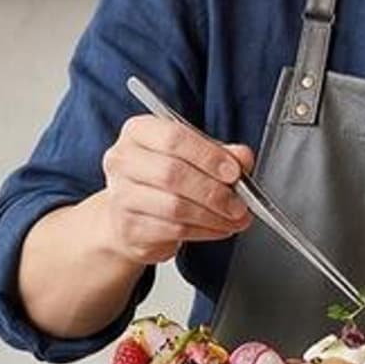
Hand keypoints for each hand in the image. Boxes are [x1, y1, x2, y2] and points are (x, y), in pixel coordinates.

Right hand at [96, 114, 253, 267]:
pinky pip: (174, 231)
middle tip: (238, 202)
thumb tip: (243, 158)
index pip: (173, 137)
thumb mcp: (192, 155)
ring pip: (174, 206)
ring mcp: (121, 196)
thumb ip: (219, 152)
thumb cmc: (161, 178)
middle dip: (213, 191)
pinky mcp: (129, 228)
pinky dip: (204, 231)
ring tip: (233, 217)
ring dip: (213, 215)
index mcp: (138, 132)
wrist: (127, 216)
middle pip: (172, 174)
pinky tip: (217, 228)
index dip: (208, 155)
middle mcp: (122, 160)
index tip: (234, 171)